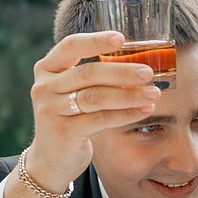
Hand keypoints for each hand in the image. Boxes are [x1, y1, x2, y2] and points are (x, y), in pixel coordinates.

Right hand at [23, 30, 162, 187]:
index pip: (70, 46)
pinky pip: (101, 119)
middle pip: (88, 73)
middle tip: (148, 72)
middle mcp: (44, 87)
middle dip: (122, 72)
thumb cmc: (69, 119)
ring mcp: (51, 110)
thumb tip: (137, 61)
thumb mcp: (71, 92)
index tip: (122, 38)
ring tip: (153, 93)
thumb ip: (91, 75)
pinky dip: (126, 114)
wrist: (50, 159)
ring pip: (96, 97)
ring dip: (129, 95)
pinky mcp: (63, 132)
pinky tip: (144, 110)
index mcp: (46, 69)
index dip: (96, 41)